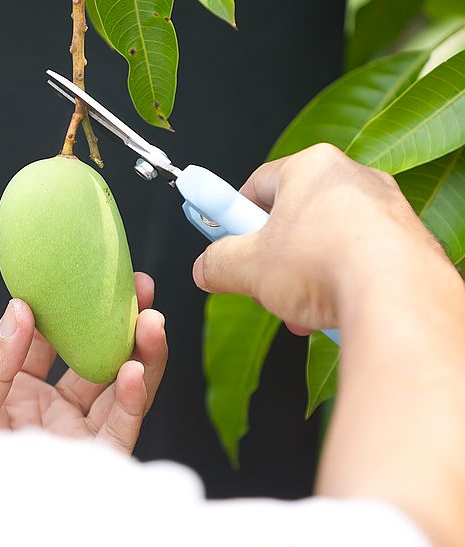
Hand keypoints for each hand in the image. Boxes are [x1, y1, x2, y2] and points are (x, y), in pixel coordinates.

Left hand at [0, 273, 166, 453]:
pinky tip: (136, 371)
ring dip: (139, 355)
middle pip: (93, 358)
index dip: (69, 305)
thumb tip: (18, 309)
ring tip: (151, 322)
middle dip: (118, 322)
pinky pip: (120, 429)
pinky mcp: (94, 465)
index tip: (88, 273)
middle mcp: (50, 409)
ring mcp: (74, 436)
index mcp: (15, 389)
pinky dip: (133, 400)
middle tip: (138, 288)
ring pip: (118, 389)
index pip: (48, 338)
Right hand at [191, 143, 454, 331]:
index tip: (222, 240)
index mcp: (312, 167)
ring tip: (296, 309)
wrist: (396, 297)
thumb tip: (205, 269)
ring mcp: (386, 209)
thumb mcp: (246, 268)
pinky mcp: (408, 242)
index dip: (232, 217)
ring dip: (303, 279)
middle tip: (258, 281)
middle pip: (293, 217)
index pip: (257, 185)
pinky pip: (358, 261)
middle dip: (272, 257)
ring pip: (326, 244)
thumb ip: (216, 264)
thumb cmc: (327, 266)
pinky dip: (338, 286)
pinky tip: (329, 314)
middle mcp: (354, 178)